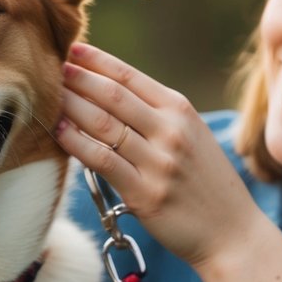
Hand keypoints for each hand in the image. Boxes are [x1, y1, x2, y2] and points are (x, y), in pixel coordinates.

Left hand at [56, 43, 265, 270]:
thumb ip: (158, 115)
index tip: (72, 49)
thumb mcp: (192, 136)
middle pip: (113, 96)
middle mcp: (171, 132)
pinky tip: (59, 132)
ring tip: (49, 96)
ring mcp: (158, 163)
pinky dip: (76, 144)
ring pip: (103, 124)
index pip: (130, 77)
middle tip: (51, 68)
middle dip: (78, 79)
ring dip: (71, 106)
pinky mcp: (145, 194)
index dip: (97, 61)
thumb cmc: (206, 184)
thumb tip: (110, 92)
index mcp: (181, 111)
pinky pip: (102, 161)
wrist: (232, 233)